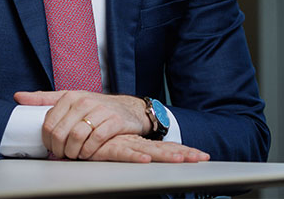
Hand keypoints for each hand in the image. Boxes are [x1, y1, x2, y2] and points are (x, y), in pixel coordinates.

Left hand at [14, 90, 151, 159]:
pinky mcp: (114, 122)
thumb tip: (17, 97)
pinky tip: (88, 153)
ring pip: (77, 137)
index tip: (51, 147)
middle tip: (62, 154)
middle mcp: (84, 101)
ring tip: (75, 154)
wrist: (128, 108)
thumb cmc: (94, 106)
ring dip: (73, 152)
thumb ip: (43, 99)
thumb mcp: (69, 99)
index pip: (48, 123)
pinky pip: (95, 141)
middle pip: (61, 133)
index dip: (47, 141)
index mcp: (70, 96)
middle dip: (59, 150)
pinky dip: (89, 151)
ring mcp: (100, 110)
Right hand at [89, 134, 209, 162]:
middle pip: (164, 149)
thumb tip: (148, 156)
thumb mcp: (119, 146)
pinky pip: (123, 153)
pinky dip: (135, 156)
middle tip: (202, 157)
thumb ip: (131, 150)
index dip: (183, 150)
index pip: (166, 146)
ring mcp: (125, 143)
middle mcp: (136, 141)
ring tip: (183, 160)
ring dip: (166, 155)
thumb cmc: (100, 138)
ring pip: (150, 150)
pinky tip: (146, 160)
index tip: (202, 155)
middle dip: (184, 153)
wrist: (82, 123)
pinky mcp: (110, 147)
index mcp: (140, 142)